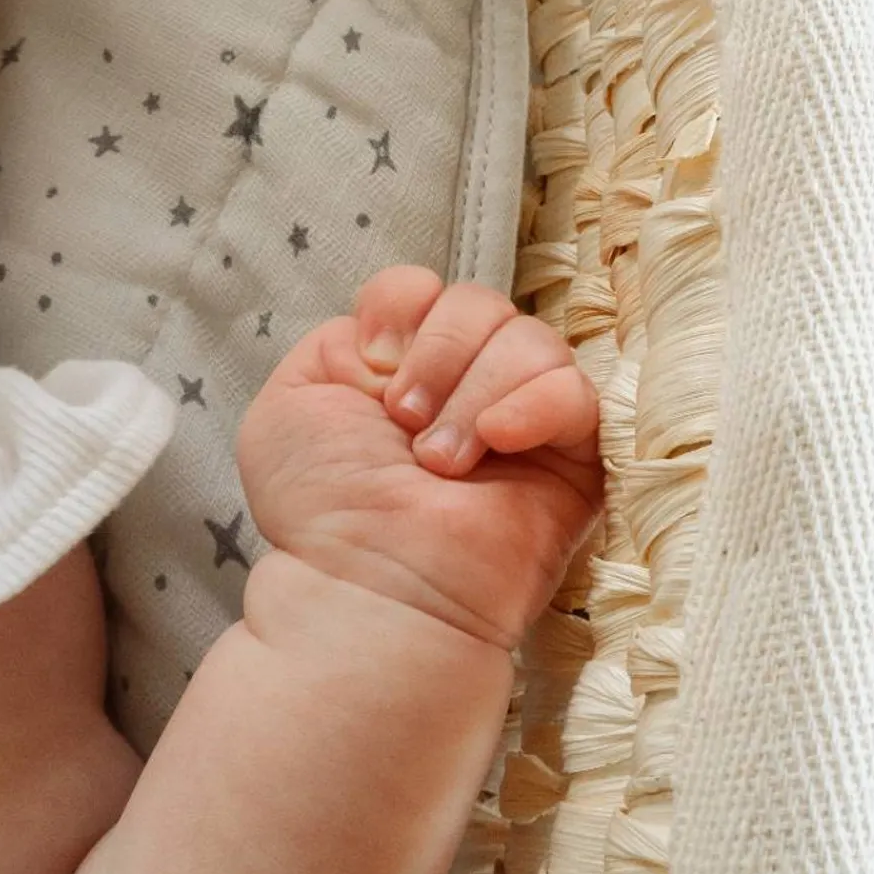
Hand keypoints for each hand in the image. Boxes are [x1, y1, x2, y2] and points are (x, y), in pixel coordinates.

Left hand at [237, 268, 601, 648]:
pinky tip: (497, 441)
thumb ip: (339, 340)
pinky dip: (534, 404)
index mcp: (409, 365)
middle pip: (483, 303)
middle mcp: (471, 382)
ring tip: (443, 461)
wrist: (369, 585)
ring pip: (532, 339)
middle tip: (406, 424)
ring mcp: (526, 416)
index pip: (428, 288)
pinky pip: (579, 392)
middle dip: (440, 353)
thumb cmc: (324, 509)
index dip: (403, 310)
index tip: (374, 366)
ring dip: (476, 391)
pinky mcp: (575, 455)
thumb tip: (408, 330)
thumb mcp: (294, 402)